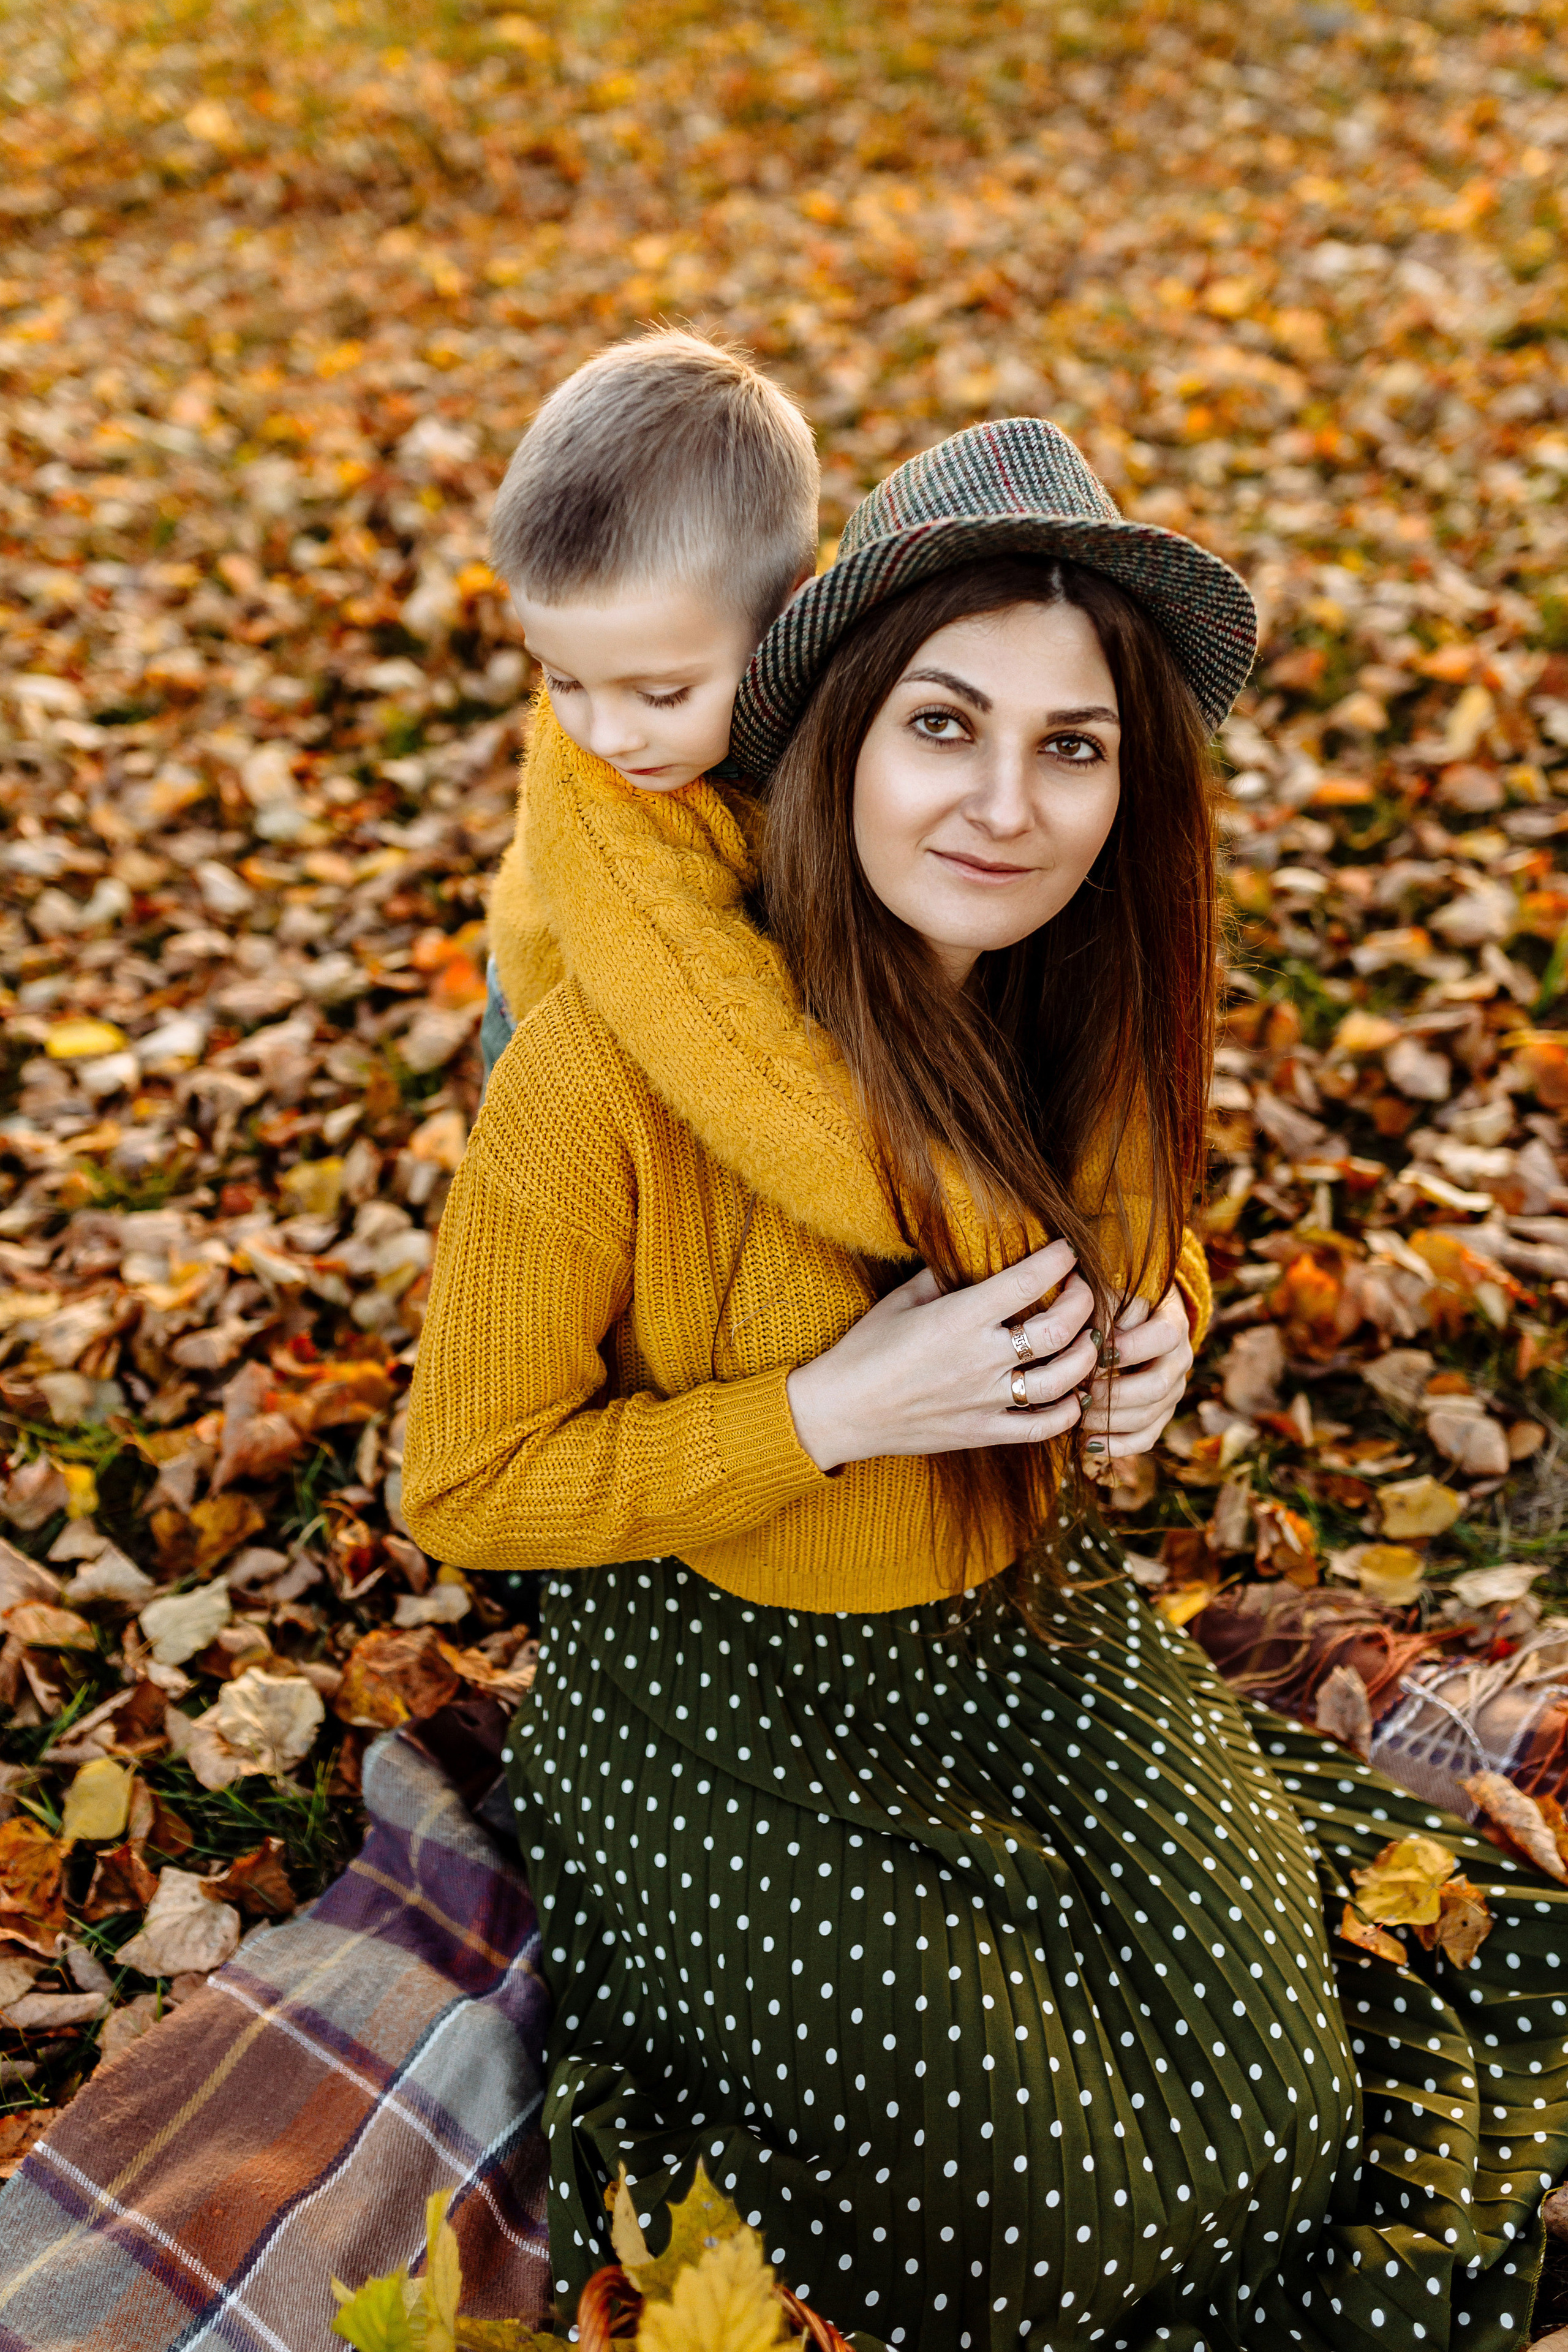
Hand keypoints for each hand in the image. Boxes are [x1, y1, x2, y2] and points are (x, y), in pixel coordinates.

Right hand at [785, 1239, 1097, 1473]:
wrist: (838, 1412)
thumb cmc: (864, 1350)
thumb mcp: (900, 1300)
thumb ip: (943, 1276)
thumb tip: (975, 1253)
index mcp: (959, 1318)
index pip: (1027, 1280)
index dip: (1059, 1259)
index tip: (1067, 1250)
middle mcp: (979, 1359)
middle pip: (1059, 1329)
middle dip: (1084, 1303)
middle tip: (1083, 1291)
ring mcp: (985, 1400)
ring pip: (1062, 1380)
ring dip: (1086, 1355)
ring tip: (1087, 1339)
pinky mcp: (982, 1433)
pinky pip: (1041, 1428)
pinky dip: (1068, 1412)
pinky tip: (1074, 1395)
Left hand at [1079, 1286, 1192, 1461]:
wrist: (1137, 1317)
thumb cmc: (1116, 1301)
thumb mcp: (1114, 1291)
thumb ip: (1104, 1302)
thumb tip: (1090, 1333)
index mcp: (1173, 1323)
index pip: (1164, 1337)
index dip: (1132, 1347)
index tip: (1097, 1353)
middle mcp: (1180, 1359)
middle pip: (1157, 1386)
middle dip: (1115, 1393)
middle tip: (1081, 1392)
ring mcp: (1173, 1390)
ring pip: (1149, 1416)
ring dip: (1110, 1420)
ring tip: (1077, 1414)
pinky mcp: (1161, 1413)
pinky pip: (1146, 1438)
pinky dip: (1118, 1446)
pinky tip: (1089, 1443)